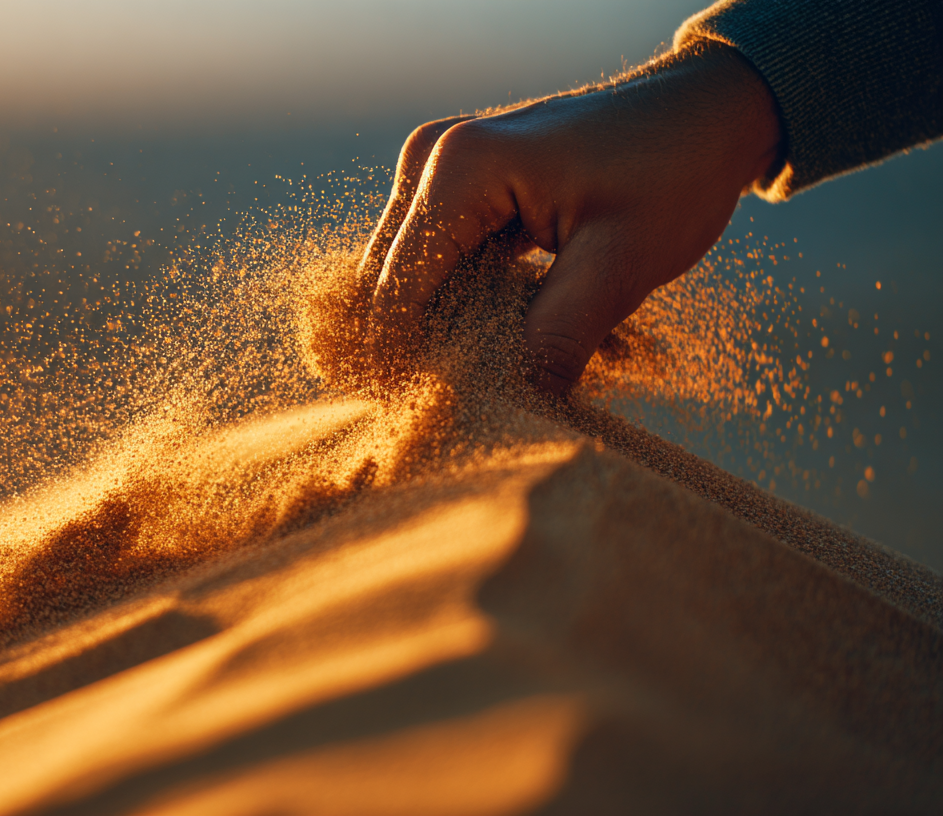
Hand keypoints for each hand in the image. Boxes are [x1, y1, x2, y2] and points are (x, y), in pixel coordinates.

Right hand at [359, 43, 782, 394]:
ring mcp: (439, 170)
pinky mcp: (458, 187)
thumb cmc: (675, 171)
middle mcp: (430, 161)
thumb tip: (513, 412)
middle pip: (388, 288)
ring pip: (408, 282)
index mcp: (459, 170)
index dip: (407, 366)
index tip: (440, 425)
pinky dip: (465, 308)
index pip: (395, 295)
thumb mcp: (621, 263)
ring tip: (496, 376)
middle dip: (424, 353)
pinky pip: (436, 264)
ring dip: (444, 333)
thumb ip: (558, 337)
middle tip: (473, 413)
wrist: (708, 111)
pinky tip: (508, 336)